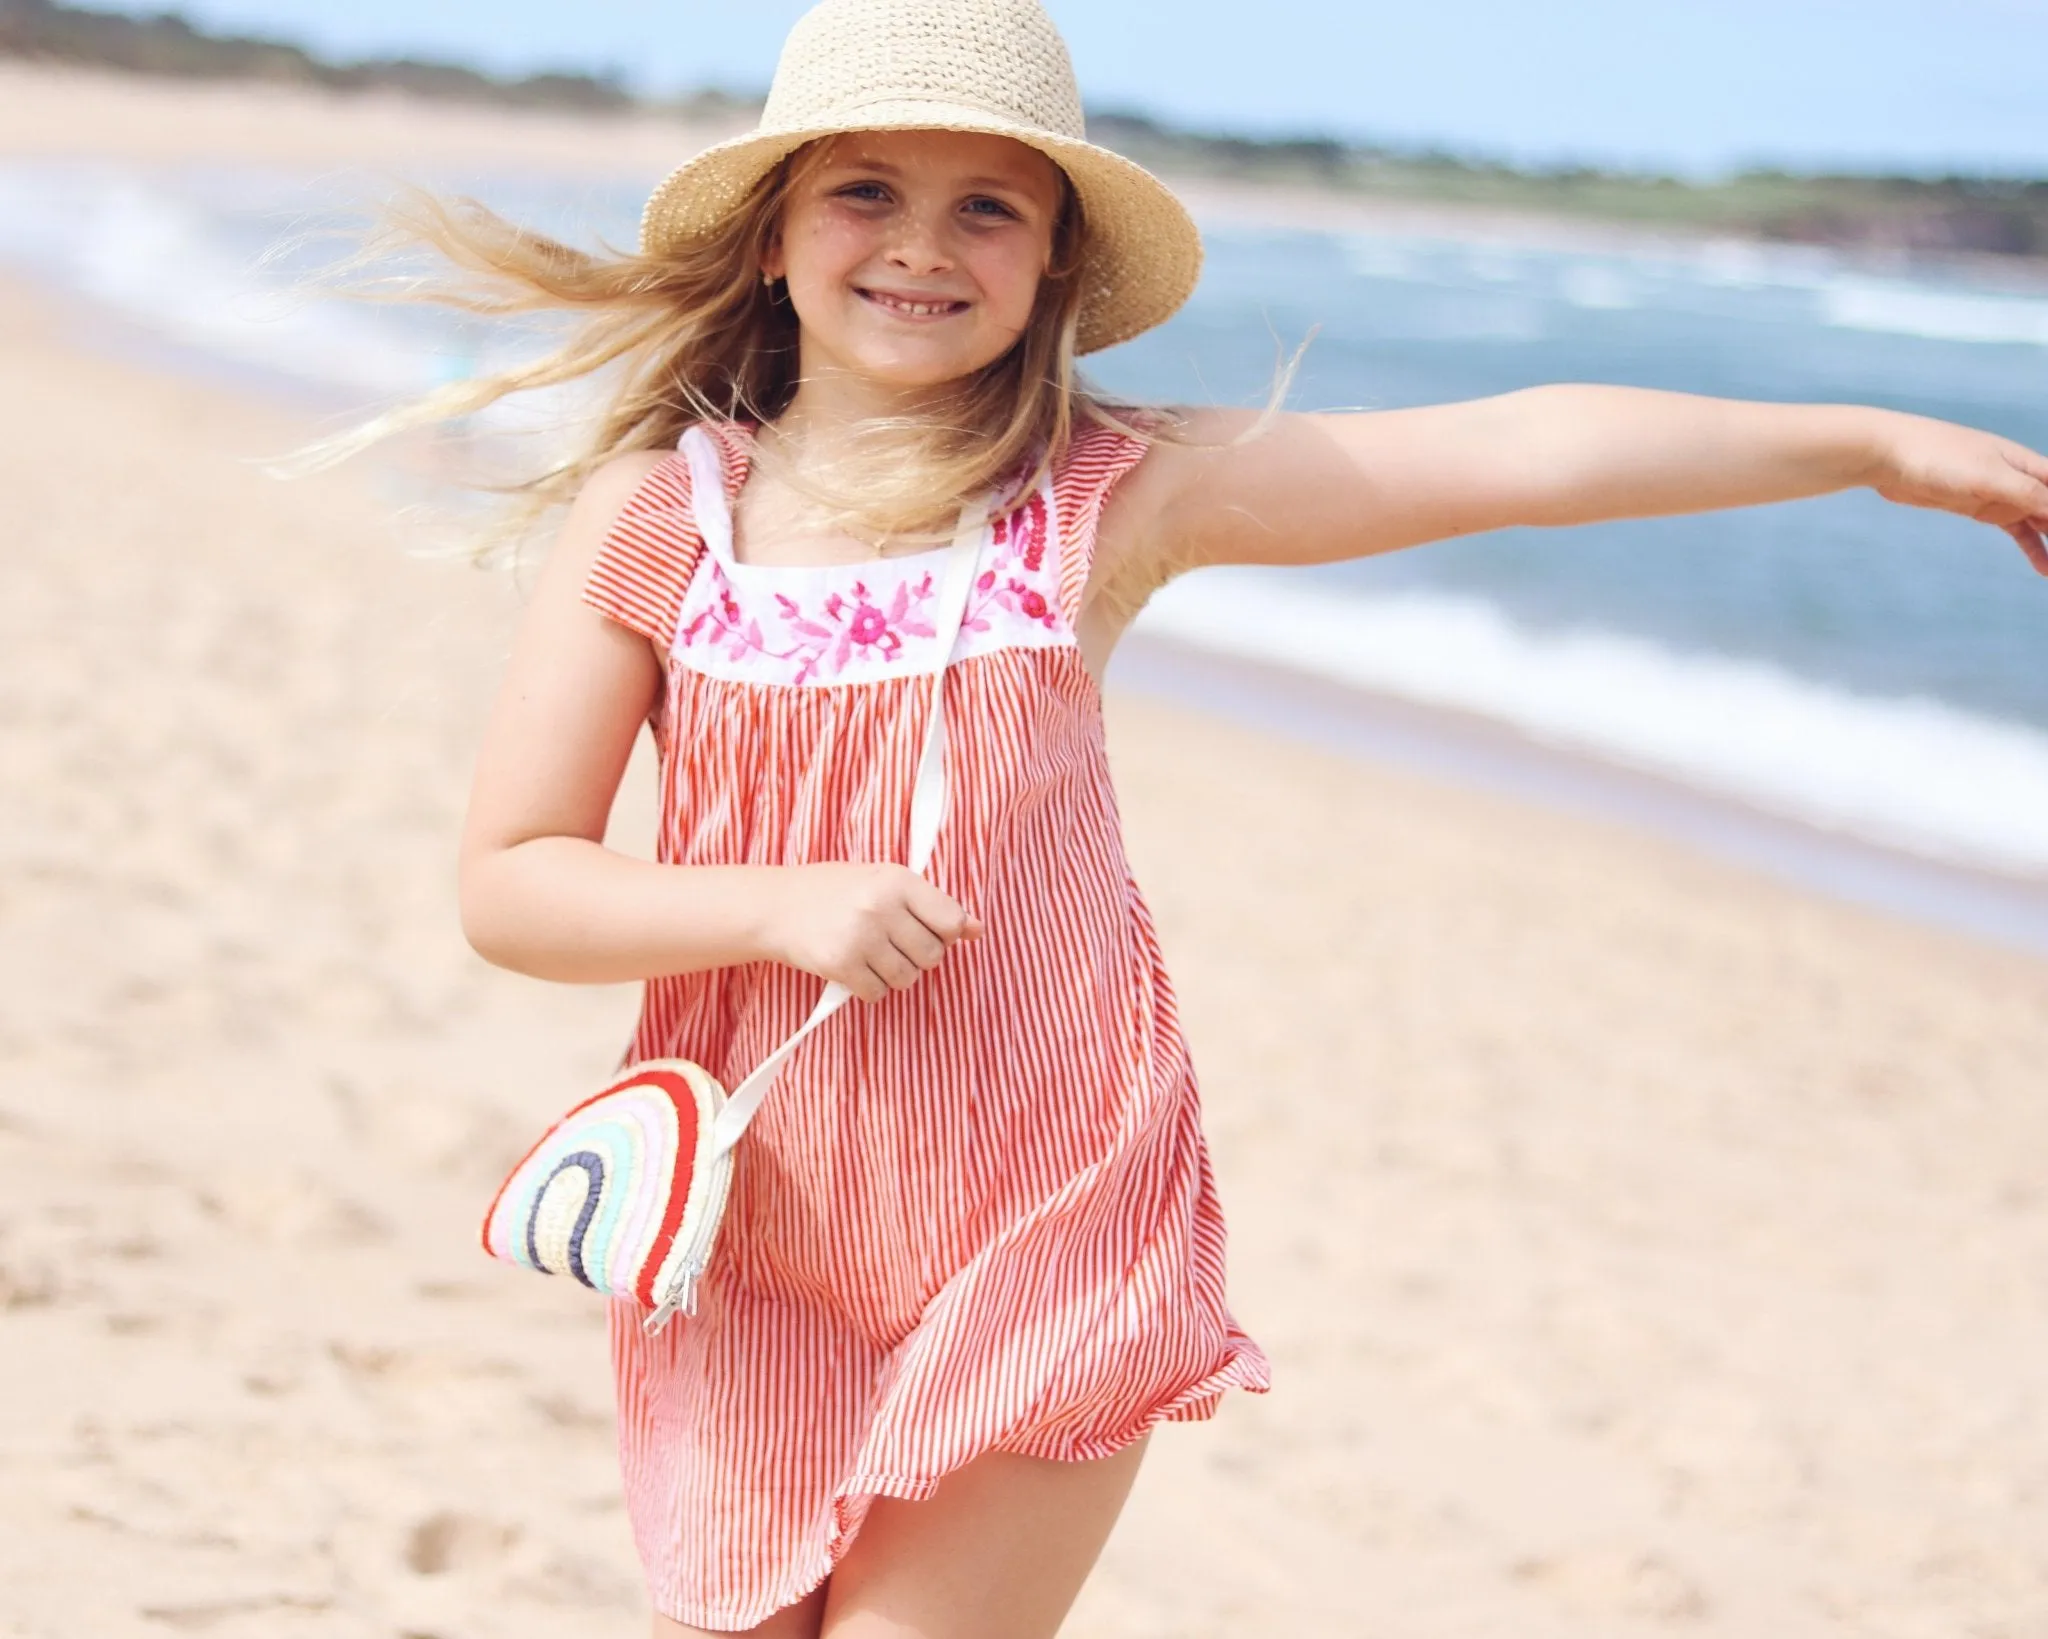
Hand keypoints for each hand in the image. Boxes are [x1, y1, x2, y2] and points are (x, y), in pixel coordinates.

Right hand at [762, 863, 983, 1002]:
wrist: (776, 906)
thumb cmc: (835, 891)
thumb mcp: (885, 882)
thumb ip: (931, 904)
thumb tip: (978, 929)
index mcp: (897, 880)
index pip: (951, 921)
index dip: (945, 933)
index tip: (928, 930)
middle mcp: (881, 906)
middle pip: (932, 955)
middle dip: (919, 957)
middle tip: (894, 944)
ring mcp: (861, 937)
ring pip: (907, 978)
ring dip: (894, 974)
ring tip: (872, 954)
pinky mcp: (841, 964)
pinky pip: (878, 993)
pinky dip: (870, 988)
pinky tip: (855, 967)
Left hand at [1868, 411, 2047, 574]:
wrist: (1889, 455)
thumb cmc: (1938, 456)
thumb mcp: (1987, 477)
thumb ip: (2027, 493)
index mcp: (2027, 463)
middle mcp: (2020, 477)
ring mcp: (2000, 492)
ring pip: (2041, 520)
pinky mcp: (1978, 506)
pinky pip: (2015, 529)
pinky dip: (2031, 546)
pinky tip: (2043, 567)